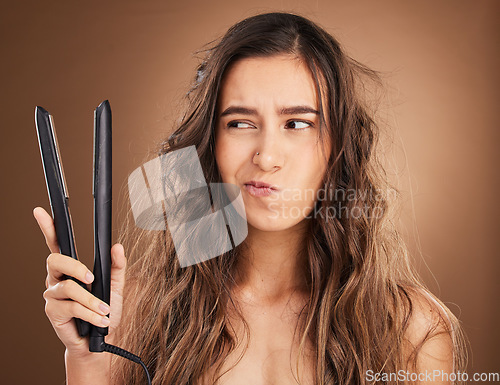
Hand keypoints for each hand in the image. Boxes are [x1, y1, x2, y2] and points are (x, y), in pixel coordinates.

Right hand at [33, 207, 126, 356]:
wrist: (100, 340)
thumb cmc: (104, 310)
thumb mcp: (115, 286)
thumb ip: (116, 266)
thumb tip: (117, 247)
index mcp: (70, 269)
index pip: (56, 244)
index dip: (48, 228)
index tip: (40, 212)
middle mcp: (57, 279)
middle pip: (55, 260)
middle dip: (74, 266)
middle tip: (92, 277)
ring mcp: (53, 296)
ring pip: (69, 288)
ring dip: (91, 300)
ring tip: (105, 309)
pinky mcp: (53, 313)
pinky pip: (72, 307)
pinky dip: (90, 313)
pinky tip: (101, 320)